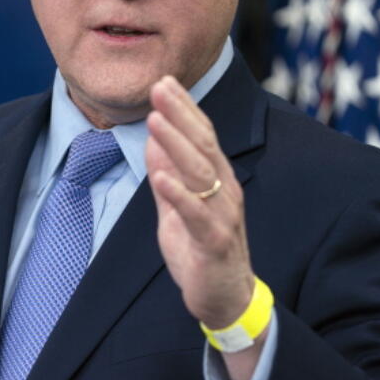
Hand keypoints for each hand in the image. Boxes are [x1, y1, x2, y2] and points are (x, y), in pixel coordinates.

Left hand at [145, 75, 263, 379]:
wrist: (225, 298)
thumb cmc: (200, 250)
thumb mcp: (176, 208)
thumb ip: (167, 176)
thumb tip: (154, 141)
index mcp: (216, 179)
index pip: (201, 135)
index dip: (184, 108)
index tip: (163, 81)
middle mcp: (224, 190)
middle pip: (203, 145)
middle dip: (180, 114)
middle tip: (159, 86)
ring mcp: (222, 215)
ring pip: (201, 173)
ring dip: (177, 145)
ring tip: (155, 120)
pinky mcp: (215, 242)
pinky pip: (197, 215)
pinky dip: (179, 195)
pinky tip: (160, 177)